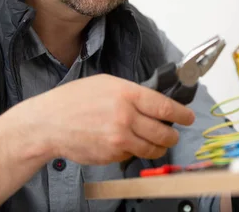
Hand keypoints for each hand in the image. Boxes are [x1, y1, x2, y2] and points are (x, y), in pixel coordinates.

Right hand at [26, 74, 194, 164]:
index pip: (166, 108)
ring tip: (159, 142)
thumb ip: (134, 93)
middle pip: (164, 132)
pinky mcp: (112, 155)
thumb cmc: (75, 100)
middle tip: (173, 133)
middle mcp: (126, 118)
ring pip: (152, 148)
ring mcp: (119, 139)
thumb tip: (156, 102)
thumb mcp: (107, 84)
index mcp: (128, 95)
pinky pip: (133, 155)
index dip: (182, 114)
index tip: (189, 117)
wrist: (49, 123)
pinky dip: (135, 151)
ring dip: (159, 146)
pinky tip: (128, 143)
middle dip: (173, 134)